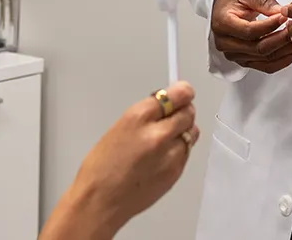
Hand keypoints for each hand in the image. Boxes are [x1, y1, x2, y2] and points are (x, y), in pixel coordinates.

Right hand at [55, 82, 198, 238]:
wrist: (100, 201)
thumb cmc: (101, 167)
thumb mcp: (119, 128)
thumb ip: (147, 115)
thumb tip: (166, 104)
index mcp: (138, 117)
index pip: (175, 95)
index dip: (182, 91)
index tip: (183, 91)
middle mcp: (158, 134)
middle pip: (188, 112)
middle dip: (183, 110)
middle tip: (174, 114)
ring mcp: (170, 155)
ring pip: (191, 133)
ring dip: (183, 131)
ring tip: (165, 138)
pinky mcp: (176, 173)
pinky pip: (186, 153)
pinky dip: (179, 150)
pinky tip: (163, 155)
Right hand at [211, 0, 291, 73]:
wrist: (223, 10)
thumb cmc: (232, 0)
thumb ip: (264, 1)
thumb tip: (281, 11)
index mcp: (222, 24)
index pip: (250, 31)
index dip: (270, 26)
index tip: (284, 17)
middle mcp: (225, 43)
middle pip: (259, 48)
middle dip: (281, 38)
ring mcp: (234, 55)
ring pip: (264, 58)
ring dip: (284, 50)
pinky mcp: (243, 61)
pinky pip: (266, 67)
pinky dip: (282, 61)